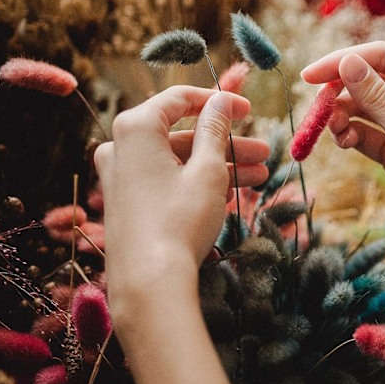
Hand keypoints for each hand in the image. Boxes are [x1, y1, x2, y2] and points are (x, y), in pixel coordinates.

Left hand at [94, 86, 261, 383]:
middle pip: (183, 135)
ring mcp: (121, 176)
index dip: (218, 102)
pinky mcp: (126, 201)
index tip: (248, 110)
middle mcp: (121, 146)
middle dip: (227, 144)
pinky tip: (232, 195)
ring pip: (179, 161)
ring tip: (260, 177)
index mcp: (136, 127)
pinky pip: (166, 181)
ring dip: (219, 167)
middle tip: (263, 153)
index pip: (180, 99)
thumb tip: (220, 101)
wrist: (148, 284)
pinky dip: (196, 183)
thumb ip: (215, 129)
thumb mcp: (207, 170)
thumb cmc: (179, 220)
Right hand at [301, 42, 384, 251]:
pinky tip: (344, 143)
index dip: (342, 62)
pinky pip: (367, 132)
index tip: (309, 76)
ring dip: (344, 117)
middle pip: (370, 80)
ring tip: (334, 132)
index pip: (382, 57)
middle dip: (341, 93)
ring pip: (365, 107)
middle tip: (317, 108)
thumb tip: (346, 63)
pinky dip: (352, 135)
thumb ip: (378, 99)